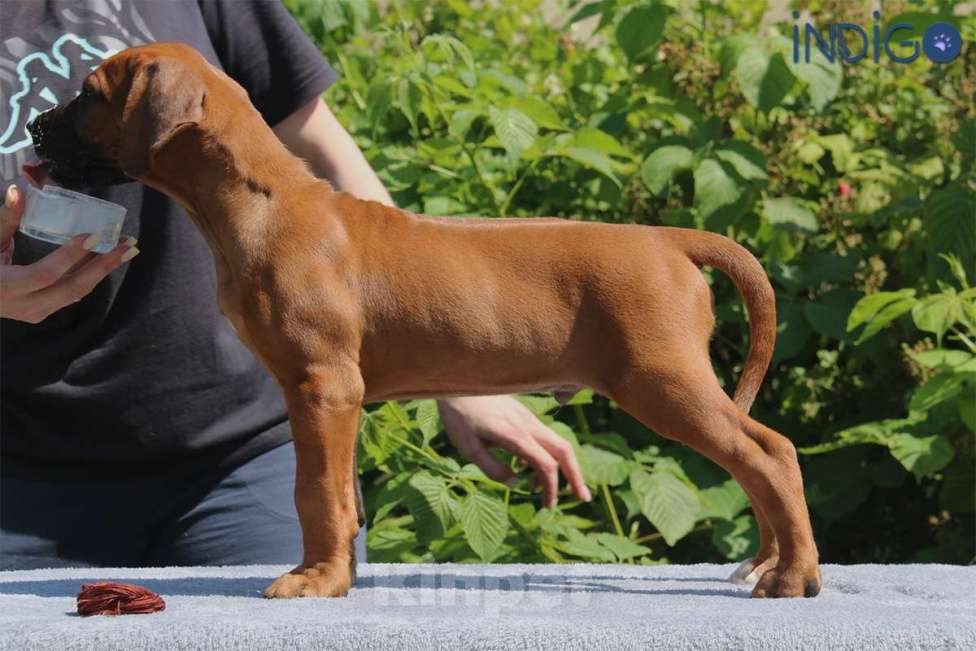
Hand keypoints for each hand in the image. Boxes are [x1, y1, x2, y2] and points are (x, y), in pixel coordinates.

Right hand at [0, 184, 138, 322]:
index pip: (46, 274)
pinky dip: (89, 274)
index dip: (70, 256)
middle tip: (130, 244)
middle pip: (73, 288)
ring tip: (126, 248)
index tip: (93, 236)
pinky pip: (71, 293)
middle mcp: (25, 305)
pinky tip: (106, 258)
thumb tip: (18, 190)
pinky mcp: (42, 312)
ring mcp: (35, 313)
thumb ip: (5, 219)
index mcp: (6, 287)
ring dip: (103, 269)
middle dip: (105, 266)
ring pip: (76, 292)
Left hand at [438, 395, 591, 507]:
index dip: (551, 488)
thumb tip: (516, 483)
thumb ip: (492, 467)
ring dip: (564, 466)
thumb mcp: (467, 447)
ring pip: (557, 442)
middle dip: (576, 476)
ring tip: (555, 489)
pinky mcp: (523, 415)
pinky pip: (543, 437)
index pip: (546, 465)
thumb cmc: (458, 416)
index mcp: (516, 436)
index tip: (547, 506)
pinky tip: (528, 467)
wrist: (458, 382)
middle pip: (564, 451)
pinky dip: (547, 455)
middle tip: (584, 498)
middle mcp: (528, 425)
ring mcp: (528, 418)